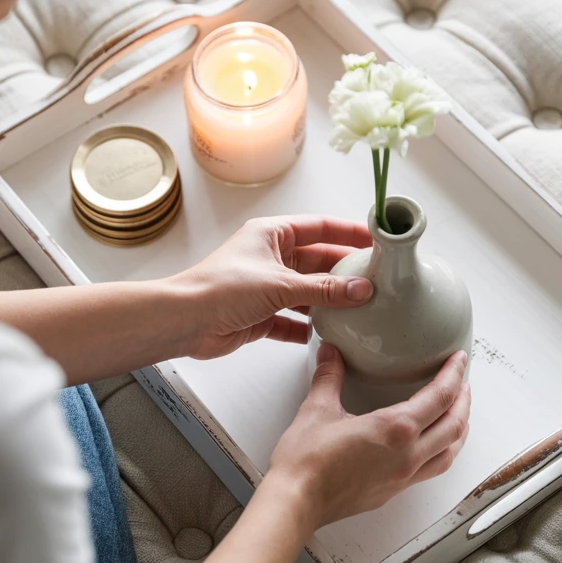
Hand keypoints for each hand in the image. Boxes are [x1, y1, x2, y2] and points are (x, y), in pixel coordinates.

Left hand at [174, 216, 373, 359]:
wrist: (184, 321)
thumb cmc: (219, 288)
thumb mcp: (280, 284)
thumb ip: (324, 289)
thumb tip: (361, 289)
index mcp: (272, 234)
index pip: (320, 227)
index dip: (349, 233)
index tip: (376, 240)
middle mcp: (270, 257)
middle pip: (318, 261)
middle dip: (345, 272)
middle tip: (377, 280)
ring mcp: (266, 287)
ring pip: (308, 292)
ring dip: (329, 302)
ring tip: (360, 309)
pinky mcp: (260, 315)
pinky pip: (293, 320)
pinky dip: (309, 327)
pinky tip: (328, 334)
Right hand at [267, 347, 470, 529]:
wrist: (296, 502)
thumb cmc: (306, 461)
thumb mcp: (317, 409)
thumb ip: (329, 377)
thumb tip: (331, 353)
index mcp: (395, 429)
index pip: (439, 397)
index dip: (454, 374)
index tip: (459, 360)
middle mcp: (408, 455)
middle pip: (454, 425)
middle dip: (463, 401)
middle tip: (463, 383)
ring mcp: (403, 477)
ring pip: (449, 453)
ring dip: (459, 430)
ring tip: (457, 415)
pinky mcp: (393, 491)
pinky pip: (431, 470)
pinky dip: (442, 452)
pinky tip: (431, 446)